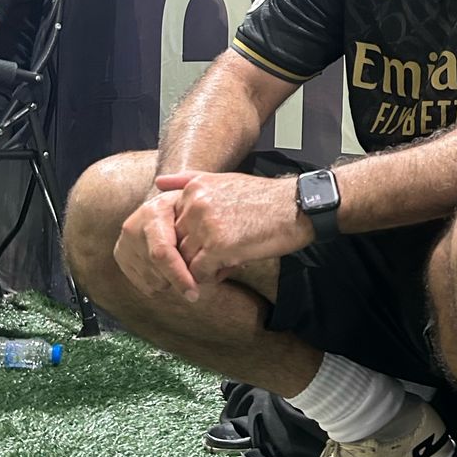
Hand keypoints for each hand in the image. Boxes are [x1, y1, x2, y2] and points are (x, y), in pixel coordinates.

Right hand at [113, 184, 199, 301]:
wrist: (167, 206)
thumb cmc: (192, 210)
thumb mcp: (202, 212)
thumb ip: (206, 232)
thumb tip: (215, 266)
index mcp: (154, 212)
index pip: (162, 253)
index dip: (179, 276)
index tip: (194, 294)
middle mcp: (134, 226)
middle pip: (156, 271)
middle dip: (178, 281)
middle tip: (194, 281)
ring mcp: (125, 241)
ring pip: (152, 281)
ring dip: (171, 281)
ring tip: (181, 265)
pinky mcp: (120, 254)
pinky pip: (144, 285)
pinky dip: (161, 284)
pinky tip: (168, 267)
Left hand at [157, 171, 311, 283]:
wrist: (298, 207)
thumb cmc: (265, 199)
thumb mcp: (224, 180)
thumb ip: (188, 181)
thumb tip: (158, 183)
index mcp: (194, 189)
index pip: (172, 224)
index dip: (188, 239)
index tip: (204, 244)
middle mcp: (195, 204)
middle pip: (176, 243)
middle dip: (192, 256)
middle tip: (216, 258)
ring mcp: (206, 225)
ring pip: (184, 260)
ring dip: (202, 268)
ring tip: (225, 262)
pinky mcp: (218, 246)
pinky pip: (199, 273)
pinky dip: (212, 277)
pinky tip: (231, 267)